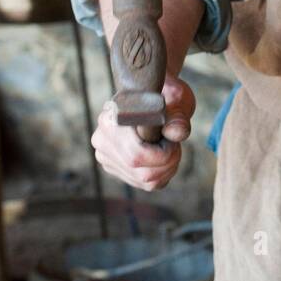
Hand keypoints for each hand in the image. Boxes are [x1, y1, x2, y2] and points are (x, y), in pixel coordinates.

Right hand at [91, 72, 195, 191]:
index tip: (172, 139)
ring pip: (145, 180)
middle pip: (142, 172)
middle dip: (168, 163)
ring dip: (168, 168)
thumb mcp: (176, 100)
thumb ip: (178, 117)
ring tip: (170, 148)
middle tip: (175, 145)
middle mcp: (102, 140)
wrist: (154, 100)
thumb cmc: (165, 97)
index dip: (163, 154)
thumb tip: (176, 133)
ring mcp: (106, 157)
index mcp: (111, 119)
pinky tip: (163, 157)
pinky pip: (145, 183)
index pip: (136, 155)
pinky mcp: (115, 168)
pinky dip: (163, 174)